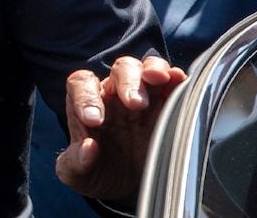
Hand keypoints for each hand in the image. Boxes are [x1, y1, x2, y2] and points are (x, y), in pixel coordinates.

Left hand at [55, 54, 186, 201]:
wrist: (129, 188)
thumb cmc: (100, 173)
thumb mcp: (81, 175)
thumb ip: (76, 162)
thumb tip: (88, 148)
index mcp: (88, 104)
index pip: (81, 85)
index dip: (86, 97)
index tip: (94, 121)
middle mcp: (115, 93)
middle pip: (120, 70)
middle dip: (127, 82)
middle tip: (135, 104)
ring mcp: (143, 96)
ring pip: (146, 68)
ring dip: (152, 70)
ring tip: (158, 80)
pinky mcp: (167, 104)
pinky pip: (172, 82)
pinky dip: (176, 77)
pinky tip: (179, 81)